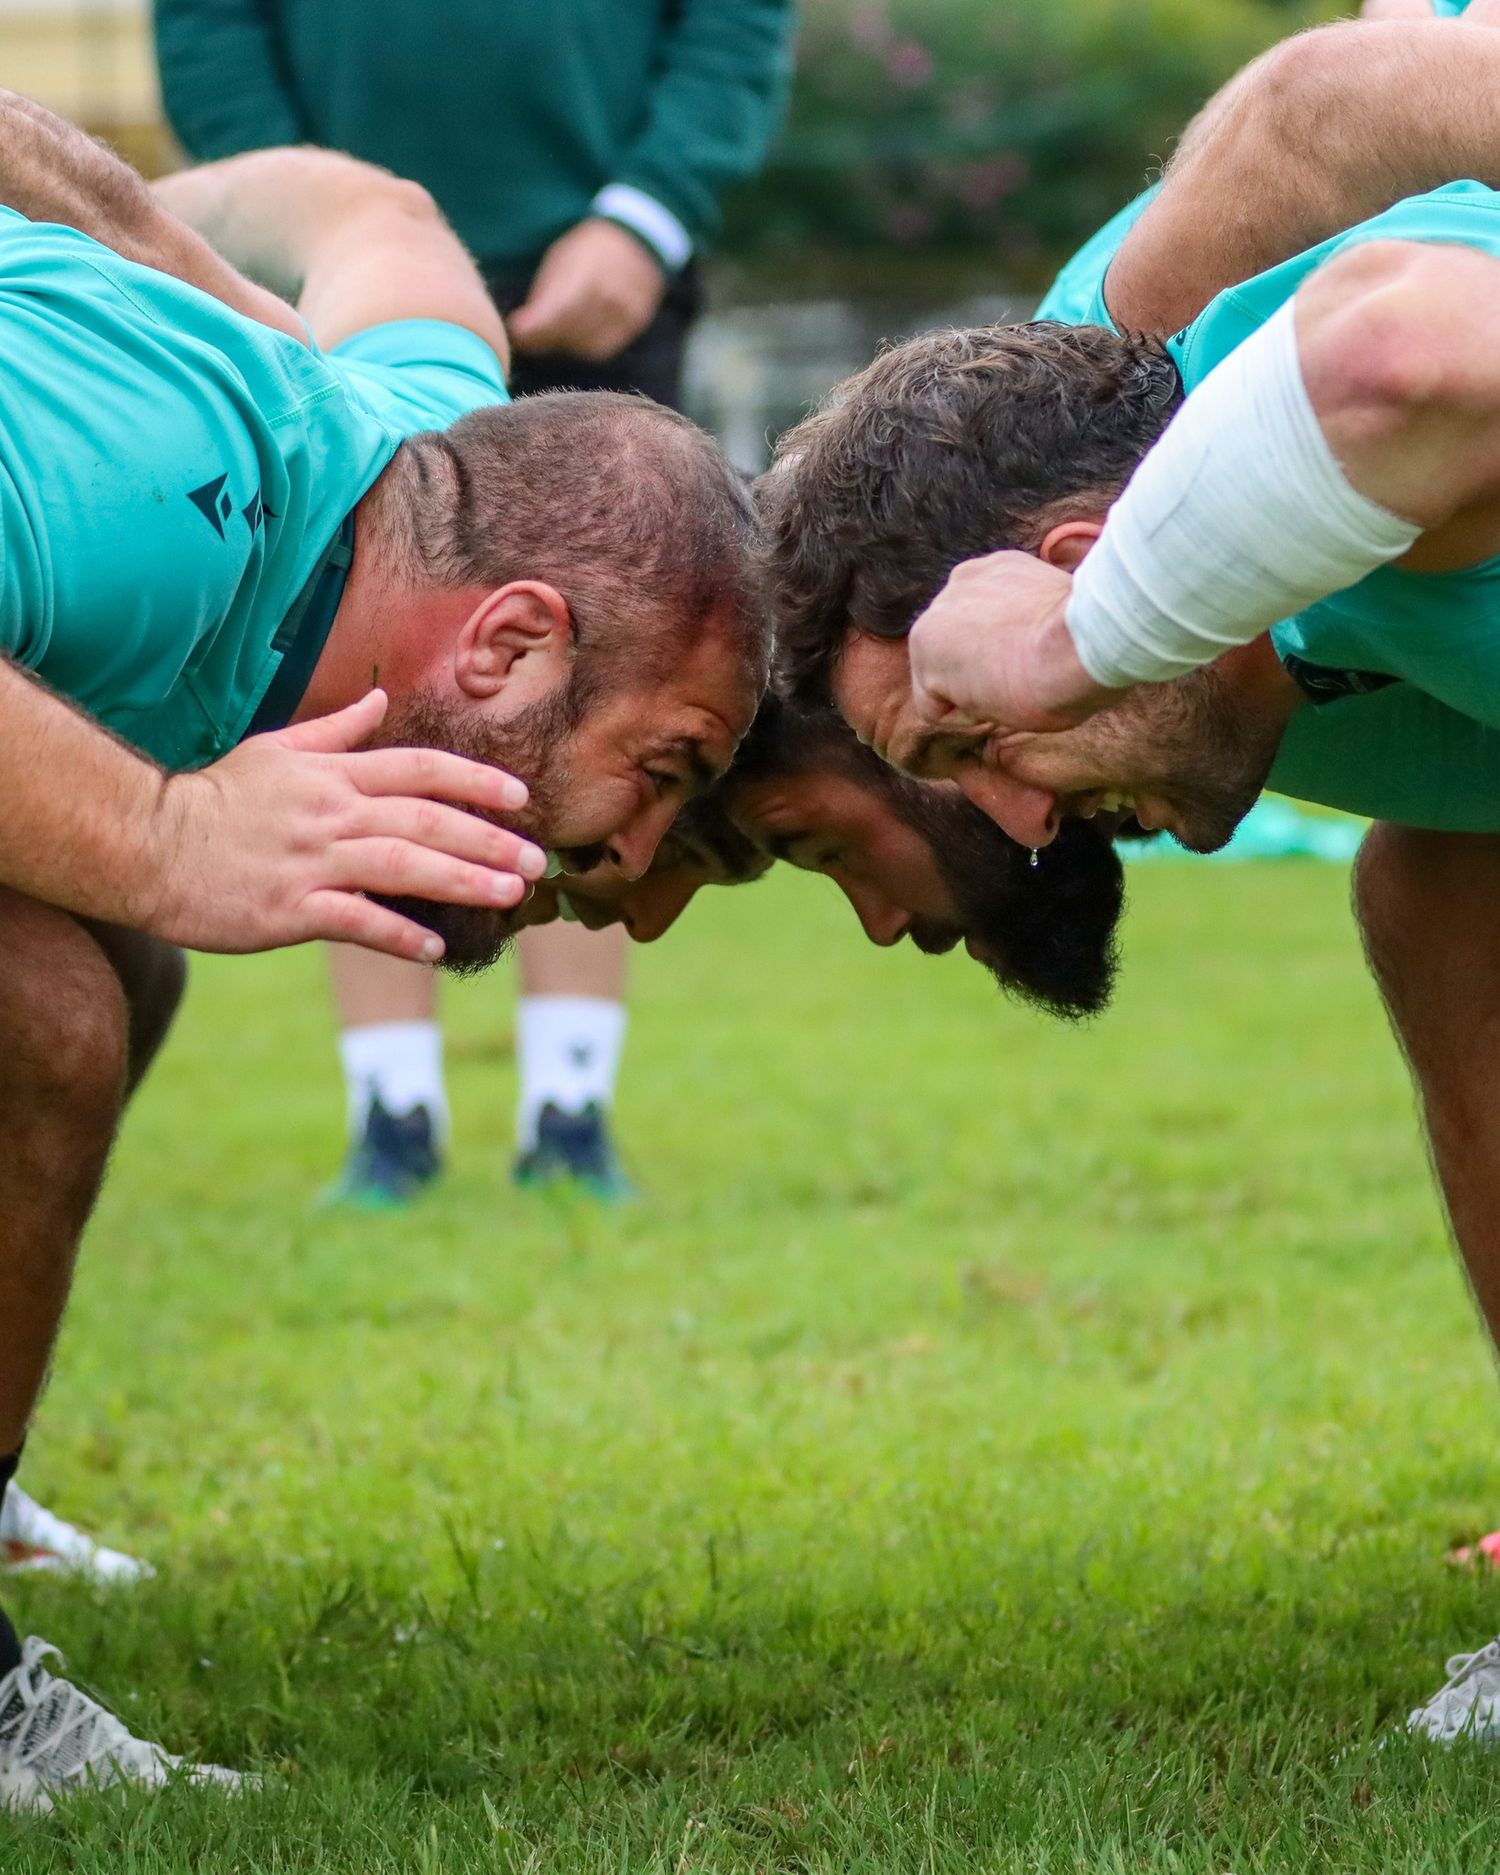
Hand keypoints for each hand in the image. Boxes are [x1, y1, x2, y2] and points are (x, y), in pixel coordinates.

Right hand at [140, 691, 546, 961]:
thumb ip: (336, 731)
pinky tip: (436, 948)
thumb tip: (381, 699)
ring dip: (462, 881)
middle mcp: (331, 813)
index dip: (475, 780)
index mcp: (332, 774)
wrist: (146, 842)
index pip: (419, 768)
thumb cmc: (214, 799)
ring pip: (403, 865)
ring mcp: (311, 861)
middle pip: (425, 819)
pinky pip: (356, 921)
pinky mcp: (290, 909)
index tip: (520, 798)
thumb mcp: (275, 750)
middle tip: (536, 862)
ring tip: (509, 897)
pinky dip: (399, 934)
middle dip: (487, 839)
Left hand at [508, 218, 666, 362]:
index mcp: (588, 271)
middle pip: (570, 331)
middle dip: (546, 336)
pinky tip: (578, 334)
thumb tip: (520, 332)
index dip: (536, 328)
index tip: (517, 334)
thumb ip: (543, 297)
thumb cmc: (589, 250)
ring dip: (564, 343)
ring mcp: (627, 311)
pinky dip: (585, 347)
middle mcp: (611, 293)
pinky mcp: (636, 324)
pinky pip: (603, 349)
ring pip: (585, 346)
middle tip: (533, 332)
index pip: (559, 311)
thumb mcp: (560, 260)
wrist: (637, 242)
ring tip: (557, 329)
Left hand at [908, 552, 1119, 734]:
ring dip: (977, 696)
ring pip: (944, 680)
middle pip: (961, 654)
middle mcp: (963, 581)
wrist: (1086, 641)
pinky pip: (934, 708)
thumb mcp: (1065, 623)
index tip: (1040, 664)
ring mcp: (939, 610)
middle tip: (1028, 679)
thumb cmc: (1093, 644)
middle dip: (986, 676)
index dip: (1011, 661)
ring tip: (1016, 684)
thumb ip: (1037, 626)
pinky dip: (964, 718)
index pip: (987, 631)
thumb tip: (1040, 647)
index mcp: (1002, 572)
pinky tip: (997, 697)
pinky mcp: (925, 645)